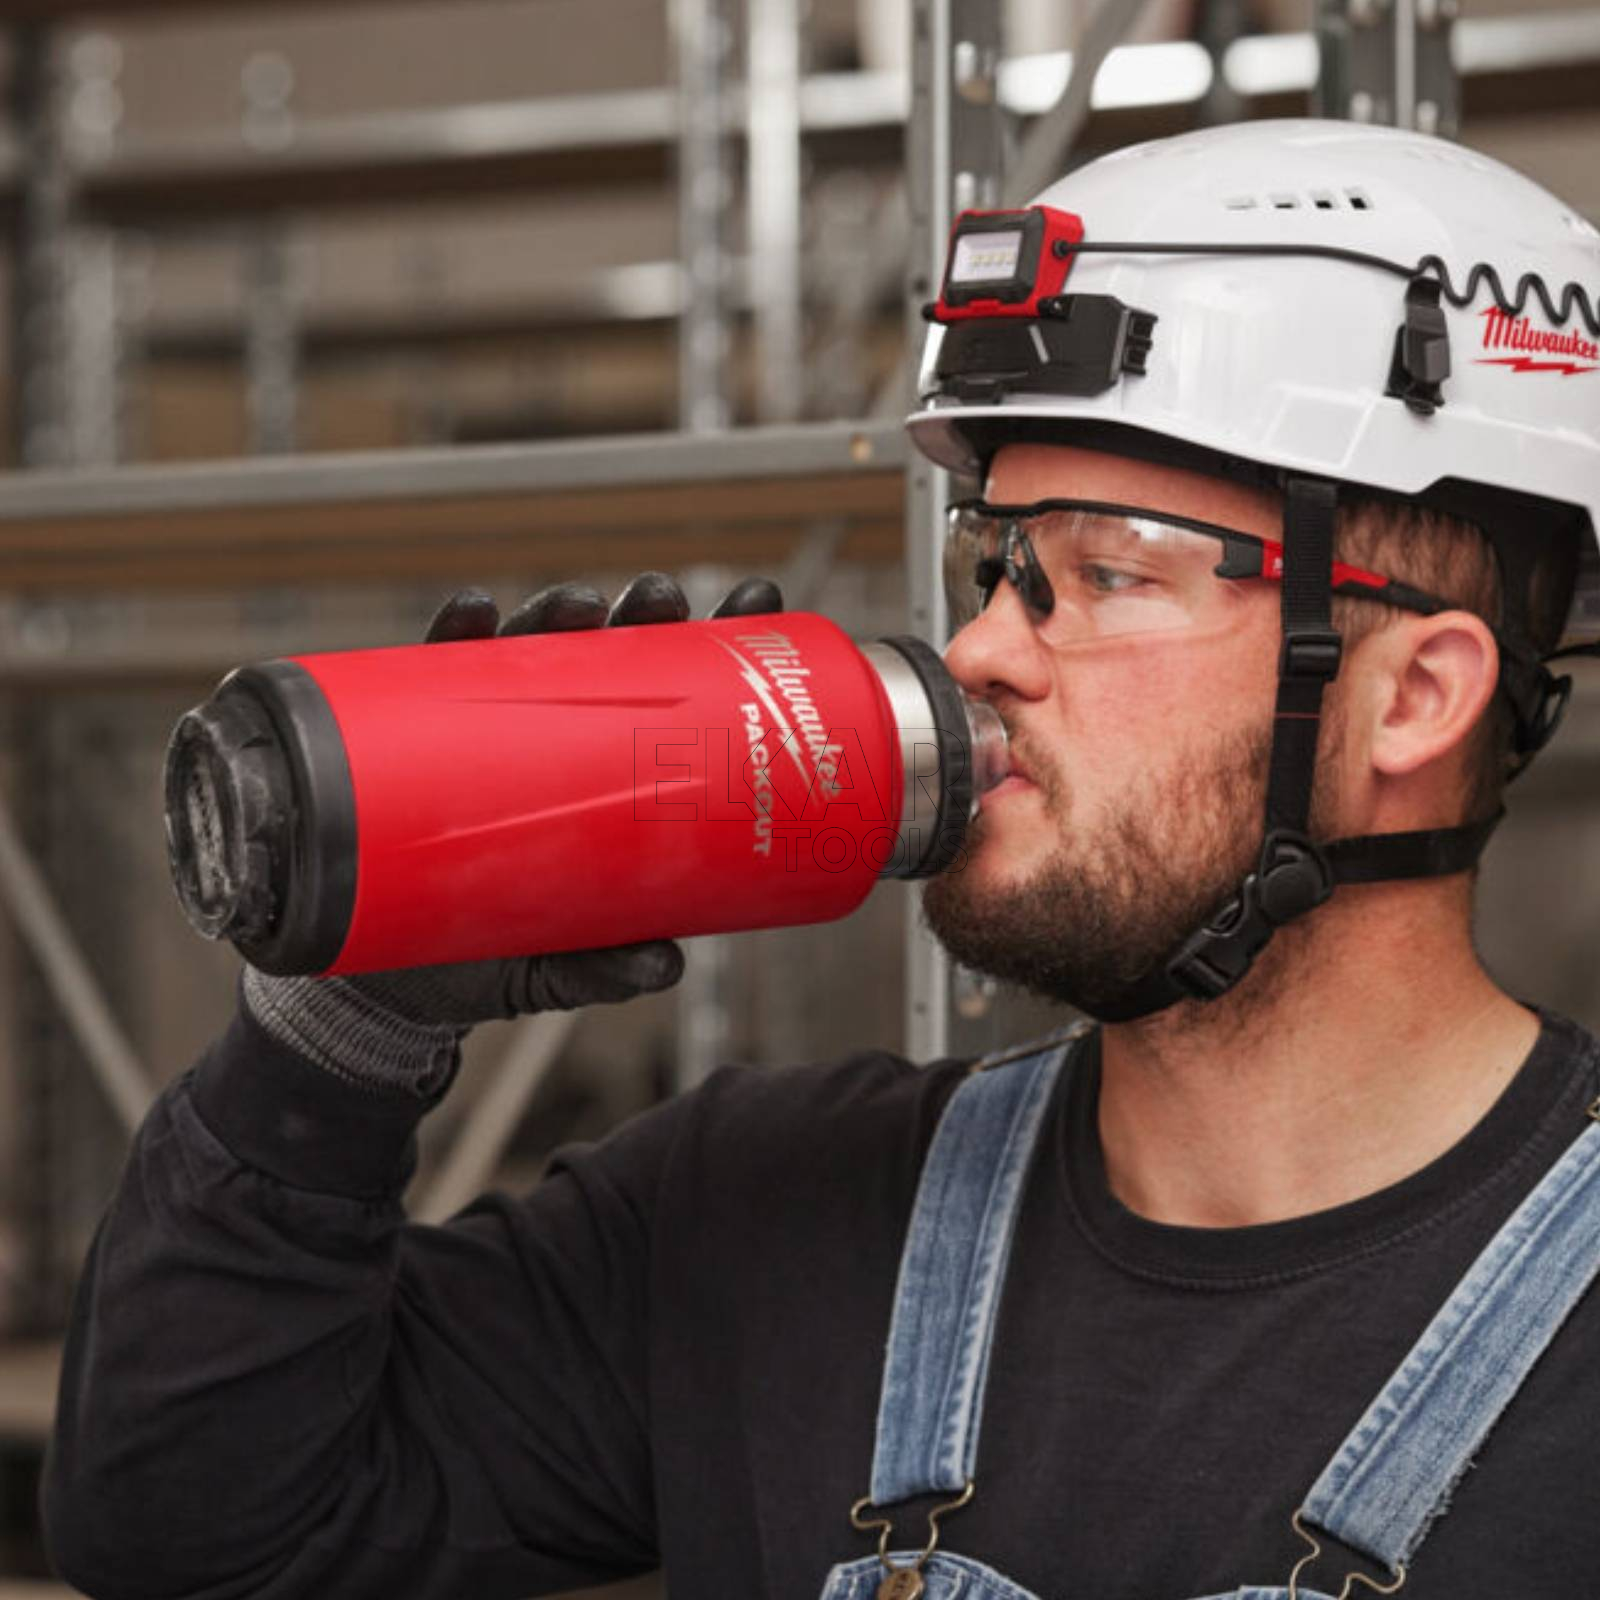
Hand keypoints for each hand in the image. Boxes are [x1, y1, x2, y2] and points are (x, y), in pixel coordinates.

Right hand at [348, 572, 785, 1027]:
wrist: (409, 984)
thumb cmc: (511, 952)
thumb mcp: (568, 964)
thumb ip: (611, 966)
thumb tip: (665, 965)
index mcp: (621, 771)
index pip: (681, 692)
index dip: (721, 639)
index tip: (758, 596)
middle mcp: (565, 738)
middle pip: (614, 655)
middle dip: (643, 613)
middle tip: (662, 597)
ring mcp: (498, 736)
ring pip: (532, 651)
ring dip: (556, 612)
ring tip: (579, 604)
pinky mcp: (425, 746)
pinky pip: (434, 678)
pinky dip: (450, 638)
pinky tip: (472, 612)